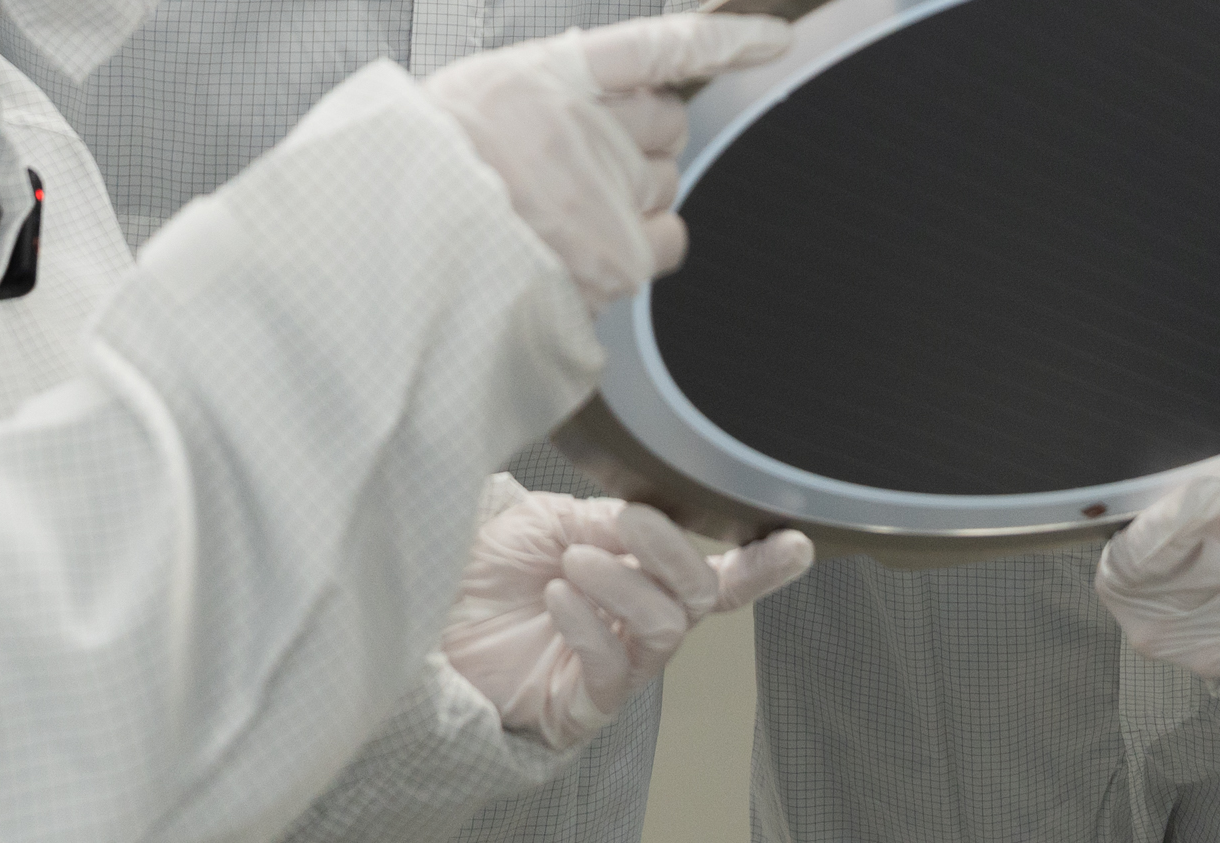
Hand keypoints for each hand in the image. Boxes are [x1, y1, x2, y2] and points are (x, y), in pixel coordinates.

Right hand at [423, 12, 792, 303]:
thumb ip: (545, 86)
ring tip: (576, 208)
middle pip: (670, 121)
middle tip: (592, 159)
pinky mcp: (616, 256)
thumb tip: (599, 93)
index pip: (659, 43)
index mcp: (549, 74)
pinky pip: (670, 239)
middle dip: (646, 138)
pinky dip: (648, 242)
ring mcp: (605, 193)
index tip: (774, 34)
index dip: (726, 38)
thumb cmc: (424, 168)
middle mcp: (587, 127)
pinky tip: (603, 245)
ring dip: (640, 191)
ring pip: (669, 180)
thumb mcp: (477, 93)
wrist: (395, 246)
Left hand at [439, 475, 816, 748]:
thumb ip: (609, 519)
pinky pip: (616, 666)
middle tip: (627, 524)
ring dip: (626, 584)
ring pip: (668, 626)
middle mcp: (637, 617)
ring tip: (574, 562)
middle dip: (672, 553)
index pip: (715, 569)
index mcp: (638, 569)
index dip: (761, 562)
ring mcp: (615, 663)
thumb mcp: (549, 519)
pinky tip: (559, 594)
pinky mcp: (584, 704)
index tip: (796, 542)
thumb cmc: (482, 567)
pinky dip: (592, 620)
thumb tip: (656, 516)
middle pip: (701, 594)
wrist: (424, 613)